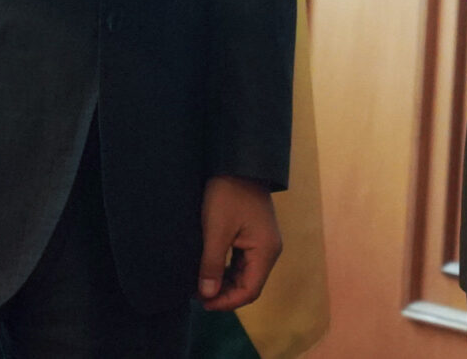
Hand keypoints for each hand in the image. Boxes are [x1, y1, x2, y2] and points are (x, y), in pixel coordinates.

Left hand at [199, 175, 281, 310]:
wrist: (238, 162)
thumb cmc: (227, 195)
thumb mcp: (216, 230)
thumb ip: (212, 264)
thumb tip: (207, 295)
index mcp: (265, 251)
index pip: (250, 291)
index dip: (227, 302)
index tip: (203, 302)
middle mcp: (269, 250)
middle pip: (249, 284)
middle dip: (224, 293)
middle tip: (197, 294)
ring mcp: (263, 242)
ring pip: (246, 274)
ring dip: (225, 282)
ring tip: (201, 284)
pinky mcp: (255, 235)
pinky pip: (243, 261)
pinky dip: (228, 269)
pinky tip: (211, 269)